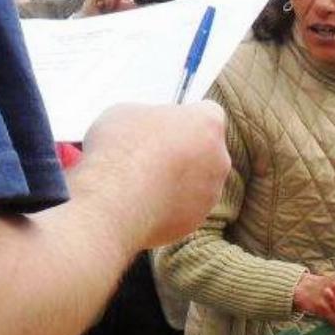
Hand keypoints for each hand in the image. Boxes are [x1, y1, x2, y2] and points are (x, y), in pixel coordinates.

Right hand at [75, 101, 229, 250]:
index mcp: (208, 122)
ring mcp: (211, 193)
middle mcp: (219, 158)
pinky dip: (167, 206)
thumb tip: (149, 129)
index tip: (164, 125)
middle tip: (149, 154)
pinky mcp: (197, 221)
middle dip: (182, 151)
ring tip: (139, 182)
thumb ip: (149, 118)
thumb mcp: (125, 113)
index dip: (183, 118)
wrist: (114, 203)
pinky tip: (141, 204)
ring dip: (175, 181)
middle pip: (204, 150)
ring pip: (196, 182)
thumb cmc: (119, 151)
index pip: (207, 113)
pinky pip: (184, 209)